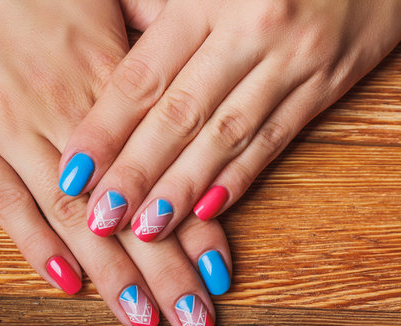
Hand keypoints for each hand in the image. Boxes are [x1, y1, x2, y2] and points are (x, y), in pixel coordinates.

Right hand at [0, 0, 231, 325]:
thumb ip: (148, 32)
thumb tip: (191, 61)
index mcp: (109, 78)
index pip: (163, 167)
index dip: (194, 221)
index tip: (220, 268)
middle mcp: (67, 111)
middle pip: (126, 207)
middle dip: (164, 268)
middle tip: (195, 318)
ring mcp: (13, 127)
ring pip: (72, 214)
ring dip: (111, 273)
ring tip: (144, 318)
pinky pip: (5, 202)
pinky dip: (36, 246)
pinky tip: (67, 285)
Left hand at [59, 0, 400, 241]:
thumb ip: (160, 7)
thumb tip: (118, 45)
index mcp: (206, 0)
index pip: (142, 78)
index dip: (105, 130)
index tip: (74, 171)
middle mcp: (247, 33)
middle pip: (179, 116)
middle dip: (137, 173)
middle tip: (102, 217)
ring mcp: (291, 63)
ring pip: (226, 136)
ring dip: (184, 187)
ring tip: (147, 228)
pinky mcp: (326, 84)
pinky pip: (277, 137)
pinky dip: (241, 176)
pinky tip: (210, 209)